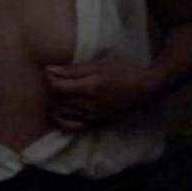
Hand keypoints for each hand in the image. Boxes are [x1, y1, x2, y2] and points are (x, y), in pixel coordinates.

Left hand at [43, 54, 158, 131]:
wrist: (143, 90)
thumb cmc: (123, 72)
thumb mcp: (99, 64)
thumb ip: (74, 69)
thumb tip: (49, 70)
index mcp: (89, 87)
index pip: (56, 87)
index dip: (48, 78)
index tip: (49, 71)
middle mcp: (88, 105)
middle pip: (56, 100)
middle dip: (51, 89)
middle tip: (54, 79)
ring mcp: (91, 116)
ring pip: (61, 113)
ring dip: (55, 102)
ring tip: (60, 92)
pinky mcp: (94, 123)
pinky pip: (70, 125)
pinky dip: (62, 118)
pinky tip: (65, 109)